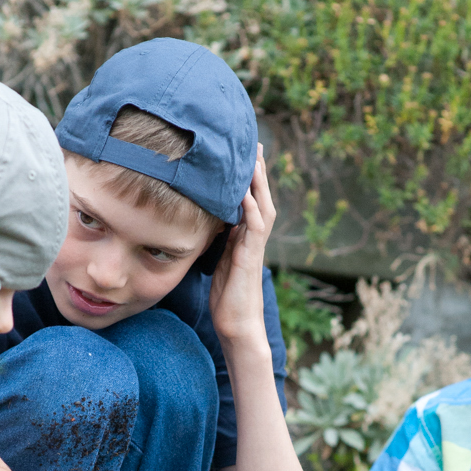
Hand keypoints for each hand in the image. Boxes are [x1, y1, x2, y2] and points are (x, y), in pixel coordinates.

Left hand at [208, 143, 275, 347]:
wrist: (238, 327)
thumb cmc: (228, 299)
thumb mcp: (219, 262)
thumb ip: (219, 241)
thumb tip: (208, 222)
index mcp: (245, 238)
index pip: (249, 200)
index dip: (247, 178)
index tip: (241, 154)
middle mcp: (253, 239)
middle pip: (260, 196)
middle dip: (257, 171)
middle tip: (254, 143)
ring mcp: (254, 248)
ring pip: (262, 206)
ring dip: (258, 182)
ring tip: (253, 157)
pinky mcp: (251, 258)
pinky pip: (255, 227)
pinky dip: (250, 208)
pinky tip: (243, 191)